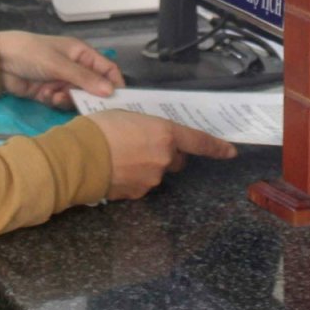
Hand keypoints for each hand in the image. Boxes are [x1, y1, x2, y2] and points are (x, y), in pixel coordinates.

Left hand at [0, 31, 123, 107]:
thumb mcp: (58, 64)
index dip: (115, 83)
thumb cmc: (31, 53)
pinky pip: (60, 102)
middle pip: (92, 87)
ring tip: (55, 96)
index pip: (107, 69)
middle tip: (87, 107)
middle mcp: (74, 67)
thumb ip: (84, 78)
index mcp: (81, 54)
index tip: (119, 101)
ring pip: (76, 97)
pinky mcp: (48, 92)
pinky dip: (54, 100)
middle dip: (88, 96)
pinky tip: (44, 95)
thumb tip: (111, 91)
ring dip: (67, 99)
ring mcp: (61, 80)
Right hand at [87, 111, 238, 199]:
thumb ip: (146, 127)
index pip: (199, 142)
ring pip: (157, 171)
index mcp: (165, 134)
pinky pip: (141, 184)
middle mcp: (164, 158)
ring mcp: (152, 179)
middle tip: (143, 144)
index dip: (216, 147)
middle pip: (176, 158)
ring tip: (120, 156)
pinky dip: (132, 178)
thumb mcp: (128, 116)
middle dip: (166, 153)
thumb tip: (147, 135)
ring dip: (146, 165)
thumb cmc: (101, 128)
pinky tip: (115, 170)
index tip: (230, 151)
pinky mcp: (137, 194)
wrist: (79, 157)